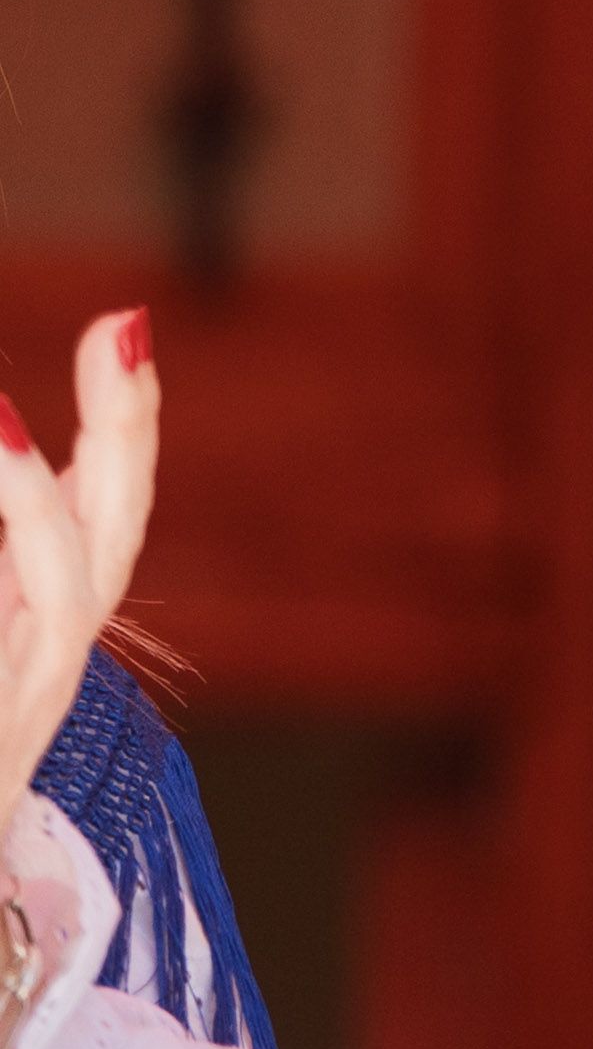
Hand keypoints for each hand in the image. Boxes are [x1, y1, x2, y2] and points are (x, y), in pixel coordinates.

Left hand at [0, 313, 149, 814]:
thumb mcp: (2, 627)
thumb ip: (17, 551)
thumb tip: (4, 447)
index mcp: (34, 635)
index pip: (104, 517)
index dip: (124, 426)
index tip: (120, 325)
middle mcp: (38, 674)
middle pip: (106, 548)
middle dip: (123, 439)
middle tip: (117, 332)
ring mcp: (15, 722)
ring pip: (62, 598)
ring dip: (30, 505)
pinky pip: (27, 653)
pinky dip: (10, 556)